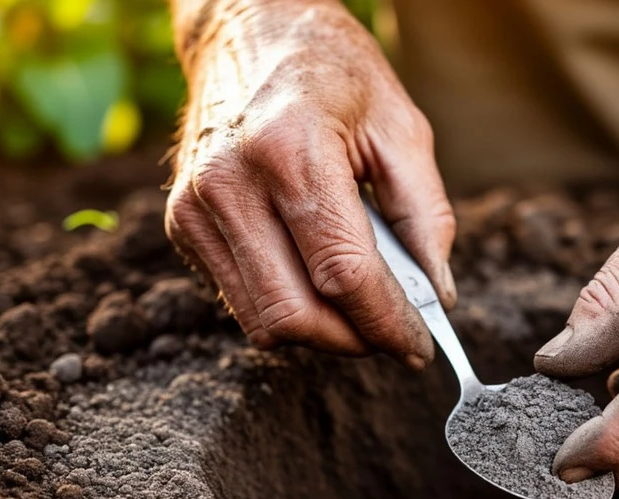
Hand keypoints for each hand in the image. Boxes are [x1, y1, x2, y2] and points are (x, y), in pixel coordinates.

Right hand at [165, 0, 453, 366]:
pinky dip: (288, 307)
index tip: (421, 347)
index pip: (343, 274)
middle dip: (355, 341)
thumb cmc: (334, 72)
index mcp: (291, 152)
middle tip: (395, 333)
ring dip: (322, 333)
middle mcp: (231, 185)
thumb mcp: (402, 128)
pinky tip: (316, 277)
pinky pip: (241, 301)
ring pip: (264, 322)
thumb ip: (426, 217)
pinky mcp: (182, 224)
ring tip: (360, 307)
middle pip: (296, 315)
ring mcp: (197, 208)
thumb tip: (436, 297)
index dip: (388, 324)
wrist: (249, 30)